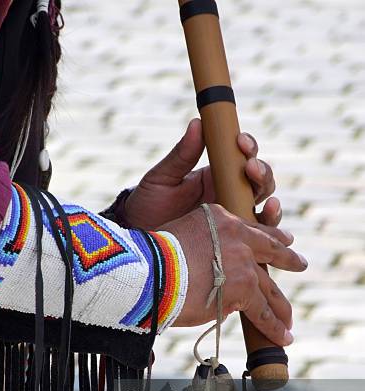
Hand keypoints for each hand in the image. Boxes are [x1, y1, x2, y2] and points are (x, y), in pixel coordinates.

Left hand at [123, 118, 280, 229]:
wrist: (140, 239)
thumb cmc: (148, 205)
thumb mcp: (162, 178)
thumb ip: (181, 154)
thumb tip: (197, 123)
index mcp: (217, 174)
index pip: (242, 156)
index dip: (248, 146)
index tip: (240, 141)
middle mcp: (230, 195)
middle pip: (261, 181)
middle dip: (261, 173)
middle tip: (250, 168)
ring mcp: (234, 220)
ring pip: (265, 210)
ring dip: (272, 205)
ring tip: (269, 204)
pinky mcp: (234, 244)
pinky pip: (258, 239)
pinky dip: (270, 233)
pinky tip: (271, 229)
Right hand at [160, 204, 307, 343]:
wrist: (150, 269)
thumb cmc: (152, 258)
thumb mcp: (179, 236)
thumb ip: (201, 249)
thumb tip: (210, 274)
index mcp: (219, 220)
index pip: (249, 230)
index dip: (265, 238)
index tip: (279, 240)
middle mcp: (237, 236)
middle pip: (269, 251)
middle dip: (286, 259)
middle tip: (299, 263)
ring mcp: (243, 262)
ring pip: (268, 286)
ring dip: (280, 306)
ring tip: (288, 319)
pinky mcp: (243, 289)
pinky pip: (262, 311)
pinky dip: (273, 326)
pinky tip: (283, 336)